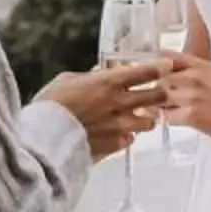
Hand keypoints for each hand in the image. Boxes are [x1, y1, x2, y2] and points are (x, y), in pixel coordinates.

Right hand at [42, 61, 161, 152]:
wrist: (45, 138)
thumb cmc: (50, 105)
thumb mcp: (65, 80)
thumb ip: (87, 77)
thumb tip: (98, 73)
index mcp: (108, 83)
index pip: (145, 73)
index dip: (160, 67)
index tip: (166, 65)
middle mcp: (119, 104)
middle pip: (157, 97)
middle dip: (162, 93)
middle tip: (159, 92)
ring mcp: (120, 127)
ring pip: (150, 122)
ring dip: (147, 117)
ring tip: (140, 115)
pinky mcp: (115, 146)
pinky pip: (130, 139)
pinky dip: (127, 135)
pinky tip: (119, 132)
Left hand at [154, 53, 210, 144]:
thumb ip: (192, 67)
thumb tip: (167, 61)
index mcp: (199, 65)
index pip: (166, 57)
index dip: (154, 64)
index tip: (150, 72)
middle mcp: (192, 77)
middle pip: (158, 78)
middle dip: (155, 87)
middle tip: (157, 96)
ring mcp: (189, 96)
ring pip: (159, 98)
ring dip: (159, 104)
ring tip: (166, 109)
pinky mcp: (190, 115)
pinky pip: (167, 116)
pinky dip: (168, 118)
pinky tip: (177, 119)